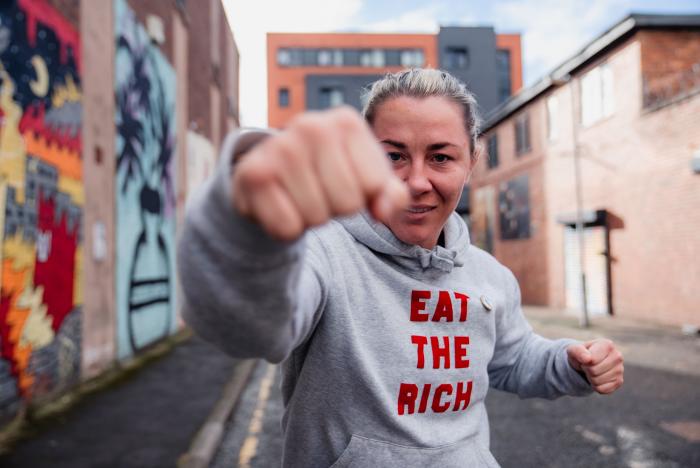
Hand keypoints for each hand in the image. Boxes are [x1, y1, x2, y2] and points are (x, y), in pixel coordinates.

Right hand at [232, 107, 408, 240]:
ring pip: (317, 217)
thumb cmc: (328, 177)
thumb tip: (382, 211)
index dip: (362, 197)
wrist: (270, 178)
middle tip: (319, 193)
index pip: (373, 186)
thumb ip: (392, 196)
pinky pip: (287, 227)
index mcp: (347, 122)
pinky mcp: (253, 173)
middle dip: (336, 209)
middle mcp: (311, 125)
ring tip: (298, 197)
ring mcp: (280, 146)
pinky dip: (286, 228)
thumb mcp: (369, 181)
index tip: (345, 183)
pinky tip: (279, 205)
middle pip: (347, 204)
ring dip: (310, 219)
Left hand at [566, 339, 623, 393]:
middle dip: (587, 370)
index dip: (584, 361)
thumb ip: (578, 351)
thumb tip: (588, 359)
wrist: (586, 363)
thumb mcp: (574, 350)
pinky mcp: (619, 382)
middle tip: (588, 365)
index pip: (592, 360)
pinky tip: (597, 378)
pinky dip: (595, 386)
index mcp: (608, 345)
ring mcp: (620, 370)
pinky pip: (602, 390)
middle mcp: (617, 356)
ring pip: (598, 381)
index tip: (585, 358)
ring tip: (592, 370)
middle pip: (594, 371)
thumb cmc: (581, 354)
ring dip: (590, 378)